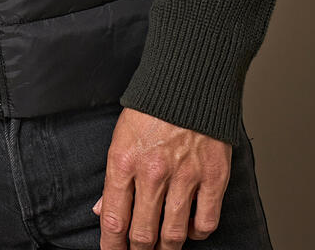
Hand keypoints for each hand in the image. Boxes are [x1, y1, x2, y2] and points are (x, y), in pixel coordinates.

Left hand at [92, 107, 231, 247]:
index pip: (114, 219)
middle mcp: (153, 172)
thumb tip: (102, 211)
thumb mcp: (121, 136)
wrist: (190, 80)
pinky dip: (197, 233)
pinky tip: (190, 228)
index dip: (111, 247)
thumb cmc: (153, 107)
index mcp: (124, 159)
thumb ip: (114, 177)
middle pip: (143, 235)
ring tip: (162, 247)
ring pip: (173, 235)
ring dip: (166, 248)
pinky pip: (205, 223)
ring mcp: (185, 176)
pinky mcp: (213, 177)